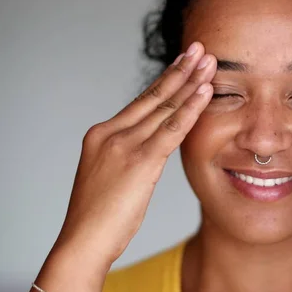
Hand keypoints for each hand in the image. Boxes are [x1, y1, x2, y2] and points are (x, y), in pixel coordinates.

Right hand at [54, 42, 216, 267]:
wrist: (83, 242)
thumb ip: (128, 157)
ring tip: (208, 61)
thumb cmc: (98, 218)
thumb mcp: (110, 178)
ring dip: (190, 82)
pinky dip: (191, 109)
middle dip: (180, 71)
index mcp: (101, 135)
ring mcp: (124, 145)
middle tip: (199, 50)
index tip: (181, 65)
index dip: (164, 82)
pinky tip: (205, 91)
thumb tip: (151, 150)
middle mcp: (111, 133)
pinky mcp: (140, 161)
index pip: (140, 102)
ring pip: (165, 107)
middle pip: (153, 96)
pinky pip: (172, 129)